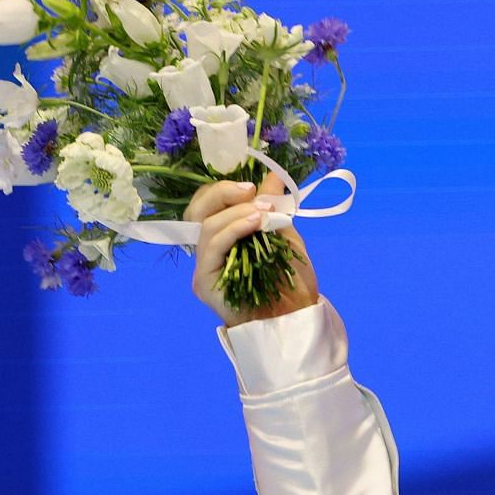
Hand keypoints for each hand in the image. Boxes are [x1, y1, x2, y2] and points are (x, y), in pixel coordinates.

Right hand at [184, 170, 320, 325]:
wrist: (297, 318)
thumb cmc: (292, 282)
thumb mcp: (286, 237)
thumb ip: (273, 209)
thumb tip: (272, 175)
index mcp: (225, 236)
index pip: (209, 204)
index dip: (226, 190)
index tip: (254, 186)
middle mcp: (210, 249)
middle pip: (198, 210)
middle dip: (223, 194)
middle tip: (251, 192)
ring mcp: (204, 266)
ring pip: (206, 227)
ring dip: (235, 213)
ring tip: (261, 212)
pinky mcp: (204, 282)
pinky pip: (212, 248)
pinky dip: (232, 230)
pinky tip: (253, 223)